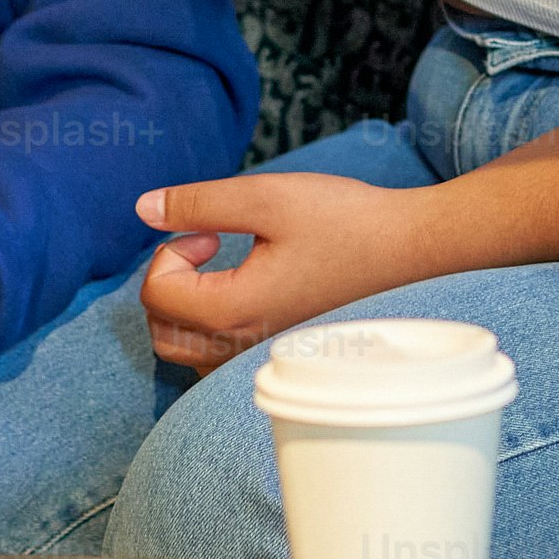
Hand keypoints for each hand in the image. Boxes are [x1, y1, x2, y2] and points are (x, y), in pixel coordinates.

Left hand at [135, 172, 455, 372]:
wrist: (413, 250)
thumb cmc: (347, 221)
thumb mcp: (267, 197)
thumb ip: (199, 202)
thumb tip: (144, 208)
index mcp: (234, 310)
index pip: (156, 293)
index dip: (170, 250)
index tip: (211, 229)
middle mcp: (244, 346)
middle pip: (162, 332)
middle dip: (167, 282)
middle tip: (206, 244)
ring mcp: (263, 357)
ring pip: (188, 352)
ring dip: (185, 308)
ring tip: (221, 267)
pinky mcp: (282, 355)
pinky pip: (219, 361)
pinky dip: (210, 329)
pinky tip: (243, 291)